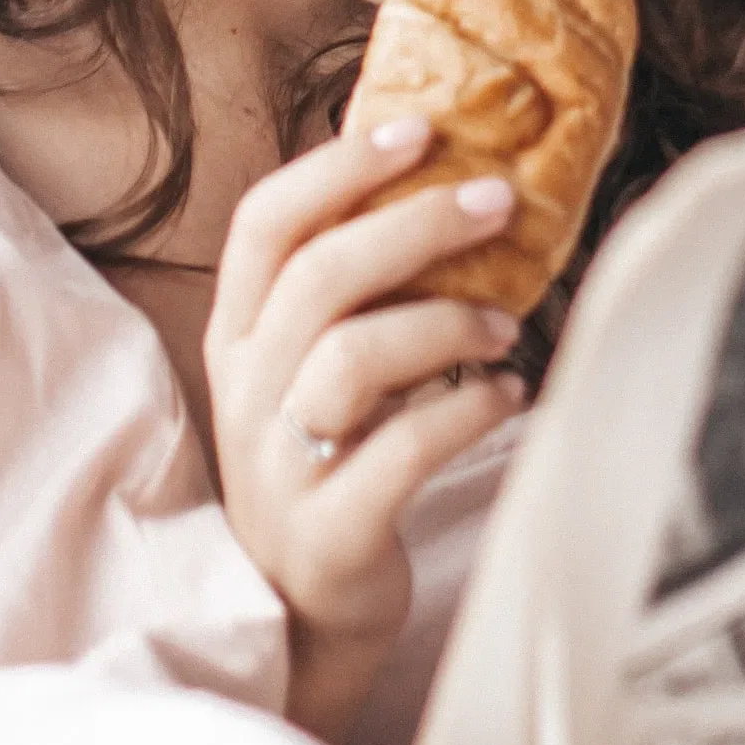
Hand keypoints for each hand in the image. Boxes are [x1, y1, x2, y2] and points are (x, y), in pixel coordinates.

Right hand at [202, 114, 529, 739]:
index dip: (337, 168)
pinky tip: (507, 397)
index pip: (264, 224)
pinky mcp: (327, 531)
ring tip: (506, 326)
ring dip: (444, 322)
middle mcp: (247, 392)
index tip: (418, 130)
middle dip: (415, 224)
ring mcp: (278, 465)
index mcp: (237, 336)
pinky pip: (398, 451)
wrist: (303, 615)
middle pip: (318, 277)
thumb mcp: (315, 371)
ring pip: (350, 356)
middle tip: (496, 201)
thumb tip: (446, 175)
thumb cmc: (330, 464)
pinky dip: (465, 411)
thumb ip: (352, 292)